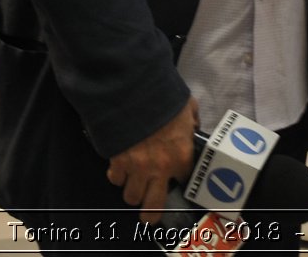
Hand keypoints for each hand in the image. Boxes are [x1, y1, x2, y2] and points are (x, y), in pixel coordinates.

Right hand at [106, 96, 198, 222]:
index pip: (184, 180)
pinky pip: (115, 179)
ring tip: (134, 184)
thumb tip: (192, 127)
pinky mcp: (118, 162)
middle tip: (150, 214)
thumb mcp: (187, 107)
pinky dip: (117, 175)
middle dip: (151, 213)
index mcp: (181, 156)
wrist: (135, 93)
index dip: (181, 178)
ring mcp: (137, 168)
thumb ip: (192, 121)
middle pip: (153, 205)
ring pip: (132, 196)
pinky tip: (121, 167)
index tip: (177, 176)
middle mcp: (160, 169)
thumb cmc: (165, 99)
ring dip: (133, 190)